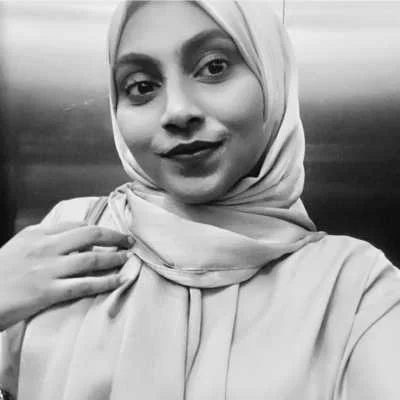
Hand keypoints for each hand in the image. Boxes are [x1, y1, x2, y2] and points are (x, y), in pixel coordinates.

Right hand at [0, 221, 132, 330]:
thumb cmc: (0, 272)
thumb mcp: (20, 246)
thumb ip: (45, 240)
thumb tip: (73, 240)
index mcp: (37, 234)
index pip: (76, 225)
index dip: (98, 229)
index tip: (110, 234)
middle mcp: (45, 247)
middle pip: (89, 235)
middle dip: (114, 237)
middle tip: (128, 240)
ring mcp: (47, 269)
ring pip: (91, 259)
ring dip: (114, 258)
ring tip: (127, 258)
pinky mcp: (48, 291)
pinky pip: (85, 285)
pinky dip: (107, 282)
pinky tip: (120, 280)